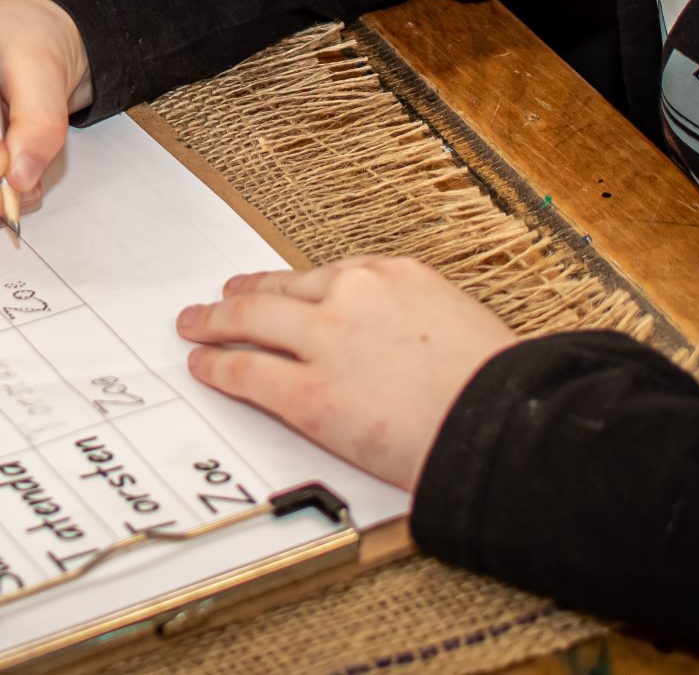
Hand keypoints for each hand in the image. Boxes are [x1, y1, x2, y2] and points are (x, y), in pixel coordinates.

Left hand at [176, 258, 518, 490]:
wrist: (504, 424)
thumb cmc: (497, 385)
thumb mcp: (459, 324)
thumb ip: (415, 322)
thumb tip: (398, 342)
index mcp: (394, 274)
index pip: (326, 276)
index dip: (292, 285)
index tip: (277, 288)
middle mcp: (352, 296)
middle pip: (279, 290)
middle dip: (244, 293)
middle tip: (222, 297)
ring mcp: (325, 342)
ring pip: (250, 321)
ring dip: (215, 323)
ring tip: (195, 326)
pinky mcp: (308, 394)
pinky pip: (247, 372)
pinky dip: (218, 366)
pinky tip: (203, 365)